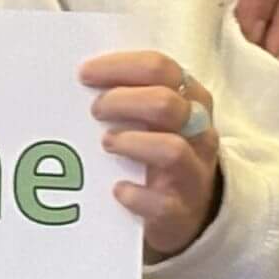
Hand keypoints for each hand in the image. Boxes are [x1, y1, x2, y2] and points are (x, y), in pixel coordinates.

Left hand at [80, 52, 221, 258]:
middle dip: (122, 101)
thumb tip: (80, 76)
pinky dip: (135, 194)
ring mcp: (192, 172)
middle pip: (165, 104)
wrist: (188, 210)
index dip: (119, 67)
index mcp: (190, 98)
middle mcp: (198, 132)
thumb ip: (129, 92)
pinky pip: (162, 203)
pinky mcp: (181, 211)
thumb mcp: (154, 116)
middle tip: (95, 110)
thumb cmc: (157, 149)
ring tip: (107, 143)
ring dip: (131, 142)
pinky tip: (117, 189)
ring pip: (171, 149)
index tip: (84, 74)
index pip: (160, 68)